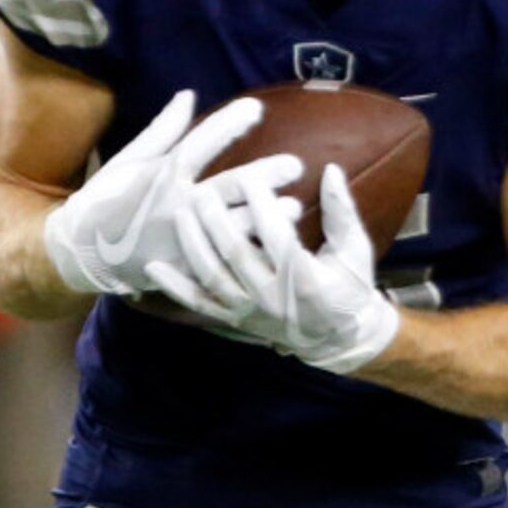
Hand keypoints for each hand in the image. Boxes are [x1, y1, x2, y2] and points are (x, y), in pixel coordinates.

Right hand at [42, 92, 297, 299]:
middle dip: (261, 177)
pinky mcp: (183, 270)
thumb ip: (163, 131)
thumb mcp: (128, 160)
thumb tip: (189, 95)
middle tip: (295, 166)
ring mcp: (179, 241)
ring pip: (230, 229)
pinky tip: (273, 248)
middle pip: (225, 189)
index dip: (229, 124)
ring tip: (293, 208)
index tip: (257, 108)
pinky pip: (221, 263)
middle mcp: (173, 207)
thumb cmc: (106, 199)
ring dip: (262, 218)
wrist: (78, 253)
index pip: (200, 143)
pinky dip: (248, 255)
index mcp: (160, 175)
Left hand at [154, 162, 398, 374]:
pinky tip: (152, 268)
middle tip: (203, 189)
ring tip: (181, 212)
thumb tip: (331, 170)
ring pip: (213, 276)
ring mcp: (251, 311)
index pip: (278, 237)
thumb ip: (342, 211)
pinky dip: (175, 287)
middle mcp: (274, 298)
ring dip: (193, 244)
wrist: (336, 337)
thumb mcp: (355, 250)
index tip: (248, 177)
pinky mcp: (235, 319)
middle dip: (217, 220)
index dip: (261, 207)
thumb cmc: (349, 285)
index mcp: (306, 280)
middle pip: (237, 254)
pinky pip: (199, 303)